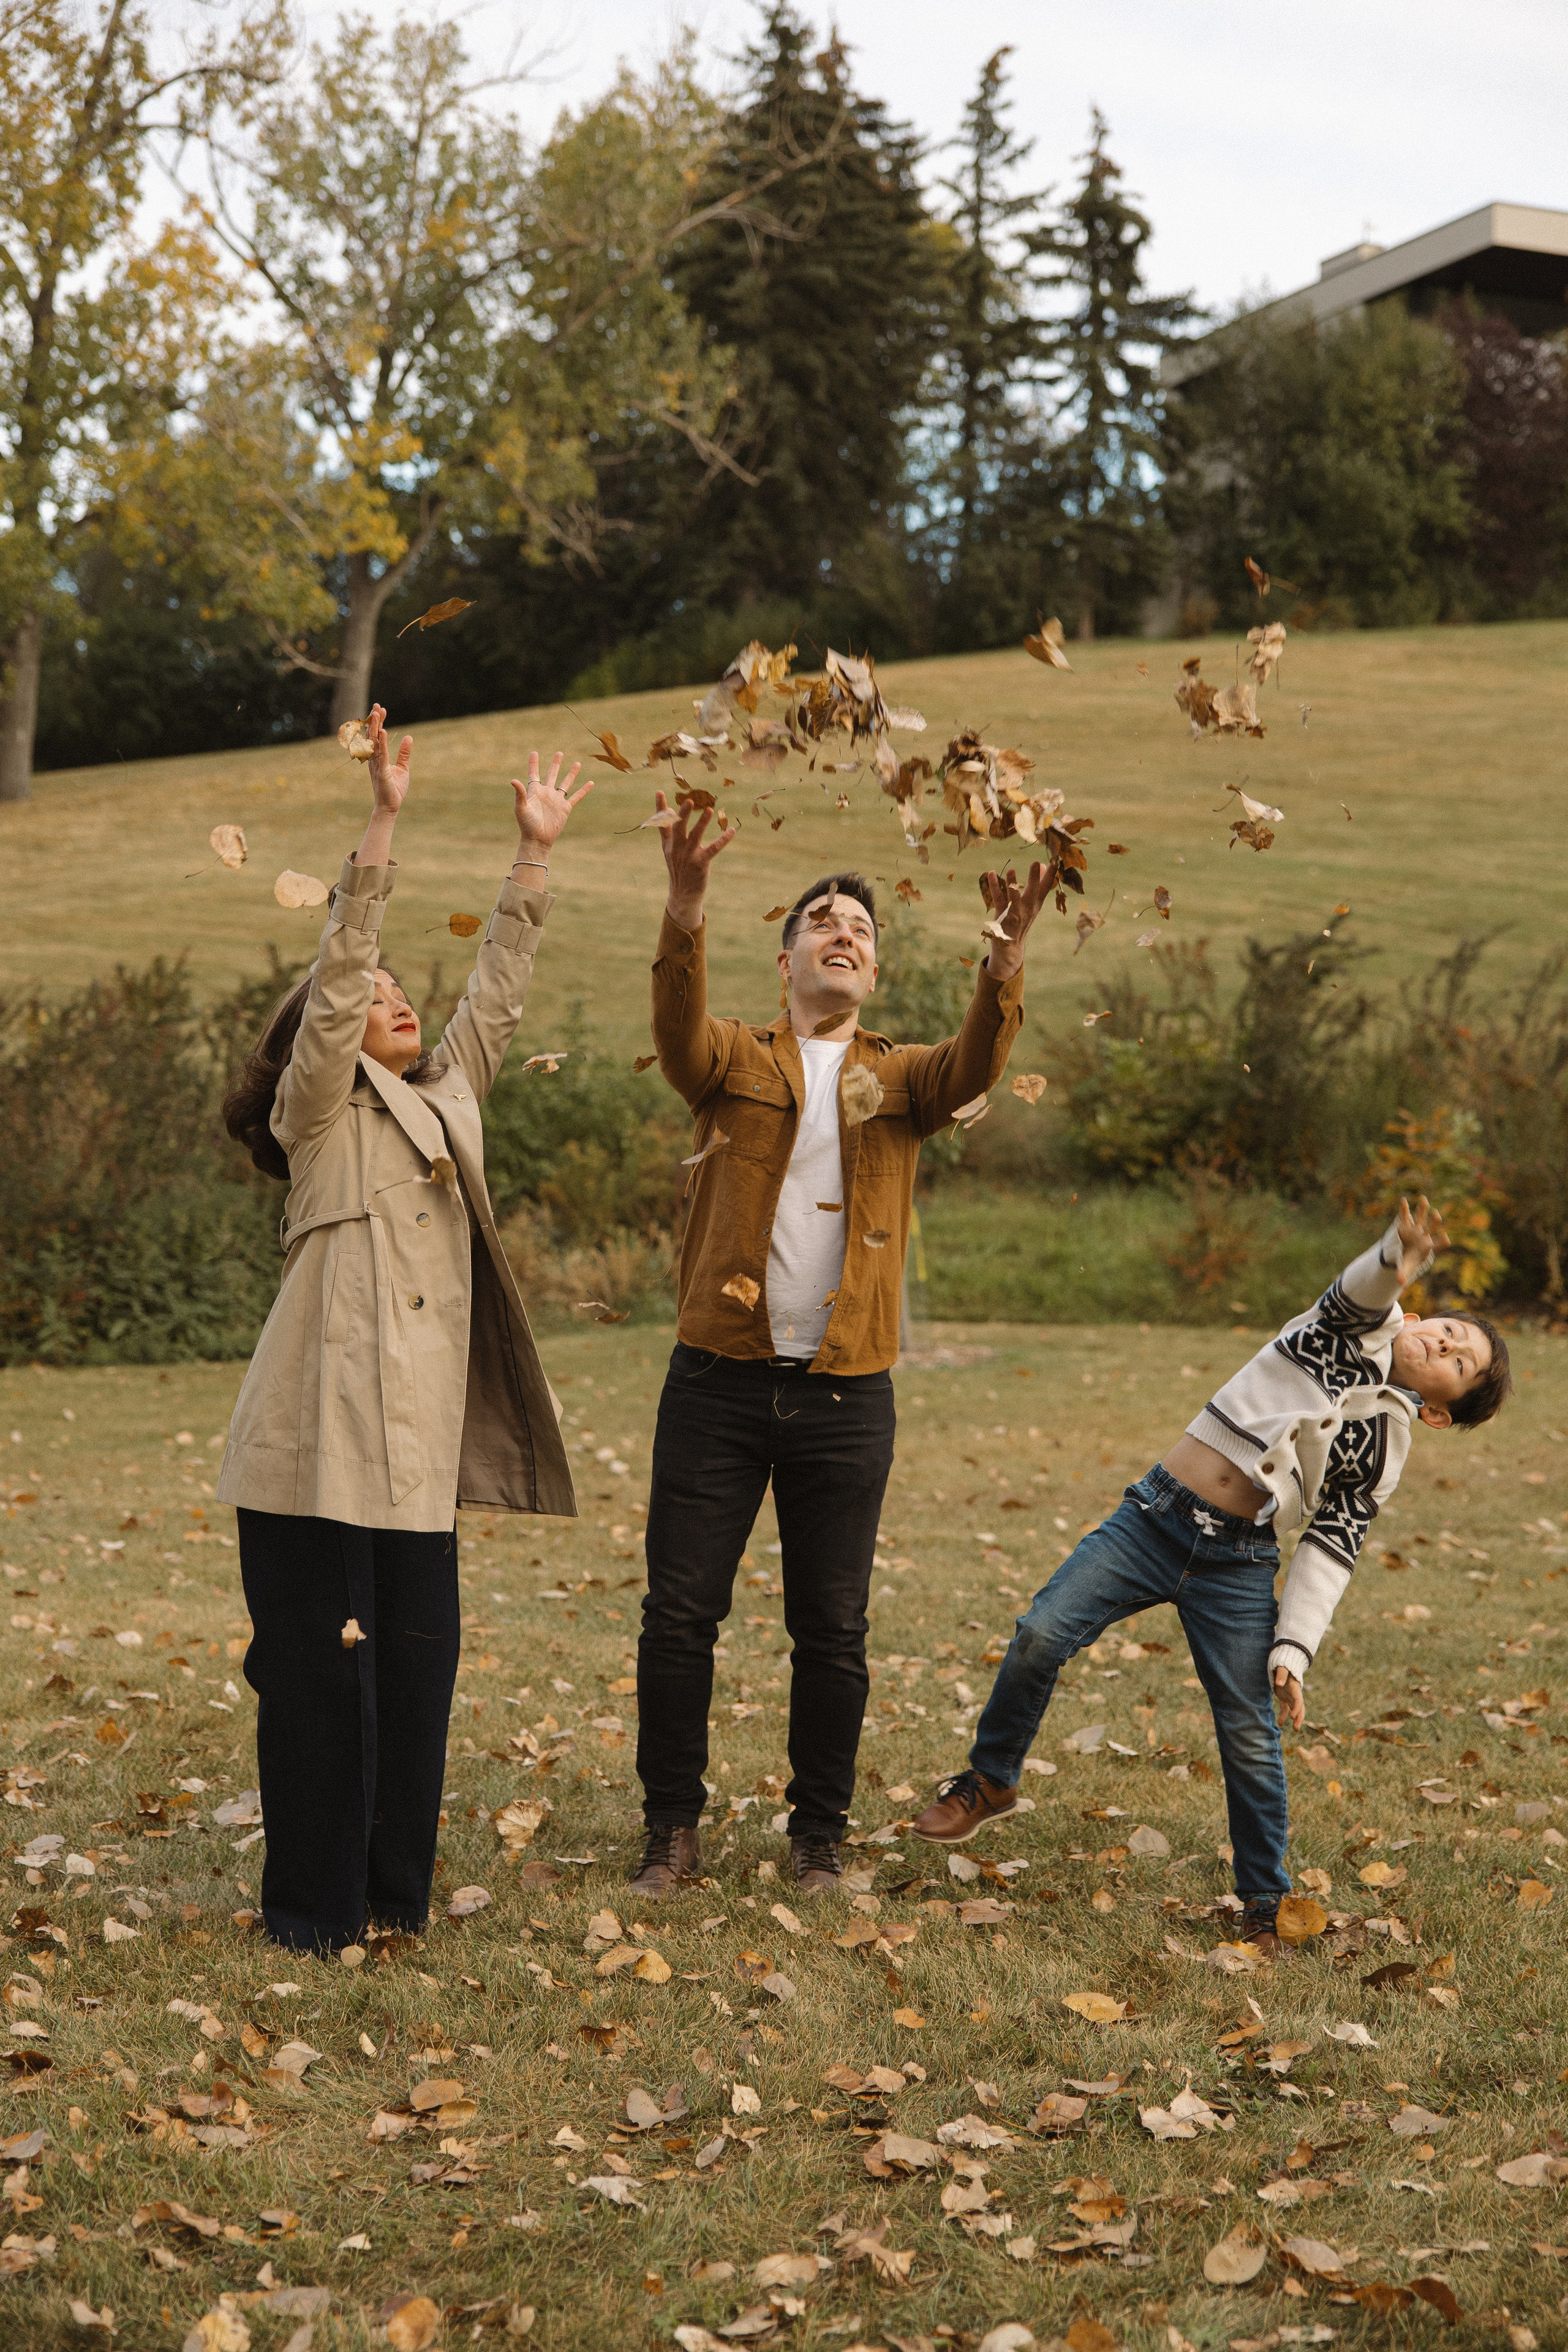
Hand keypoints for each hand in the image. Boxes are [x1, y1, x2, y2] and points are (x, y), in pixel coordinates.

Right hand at [366, 704, 412, 814]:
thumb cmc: (394, 788)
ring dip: (376, 727)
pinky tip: (383, 732)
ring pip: (374, 742)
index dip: (379, 722)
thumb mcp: (403, 767)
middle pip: (373, 735)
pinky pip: (381, 755)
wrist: (390, 806)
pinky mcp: (381, 771)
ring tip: (377, 713)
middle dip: (375, 720)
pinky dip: (381, 743)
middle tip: (377, 706)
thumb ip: (404, 753)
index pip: (377, 736)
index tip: (381, 709)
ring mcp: (376, 764)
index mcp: (378, 757)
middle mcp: (374, 758)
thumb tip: (409, 737)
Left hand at [513, 751, 593, 860]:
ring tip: (577, 763)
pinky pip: (576, 797)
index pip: (534, 774)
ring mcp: (556, 800)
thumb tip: (513, 780)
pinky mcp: (565, 809)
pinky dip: (583, 790)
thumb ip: (519, 793)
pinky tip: (591, 783)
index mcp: (535, 792)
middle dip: (556, 764)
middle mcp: (546, 794)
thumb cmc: (527, 824)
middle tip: (559, 753)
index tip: (534, 752)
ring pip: (566, 784)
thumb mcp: (521, 807)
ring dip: (571, 774)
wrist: (538, 839)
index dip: (534, 763)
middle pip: (552, 775)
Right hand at [658, 789, 737, 927]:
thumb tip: (670, 808)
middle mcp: (677, 849)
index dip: (660, 808)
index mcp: (669, 844)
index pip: (662, 824)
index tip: (660, 792)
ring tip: (709, 810)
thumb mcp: (670, 849)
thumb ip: (669, 830)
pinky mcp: (700, 864)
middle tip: (689, 800)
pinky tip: (731, 831)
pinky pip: (713, 849)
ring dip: (702, 823)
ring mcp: (688, 857)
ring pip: (696, 836)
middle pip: (678, 828)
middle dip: (683, 814)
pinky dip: (722, 840)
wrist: (683, 894)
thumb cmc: (678, 868)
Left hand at [979, 862, 1050, 978]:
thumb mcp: (1032, 903)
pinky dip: (994, 886)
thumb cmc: (1022, 920)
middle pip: (1033, 892)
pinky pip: (998, 899)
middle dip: (1034, 878)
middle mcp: (1027, 909)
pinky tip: (992, 873)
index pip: (1046, 888)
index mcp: (1036, 905)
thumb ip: (1038, 884)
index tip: (1055, 861)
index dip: (1050, 875)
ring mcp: (1015, 914)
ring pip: (1014, 898)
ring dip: (1013, 884)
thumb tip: (1043, 865)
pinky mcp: (1002, 917)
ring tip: (1011, 870)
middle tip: (1036, 863)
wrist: (1010, 947)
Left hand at [1272, 1665, 1304, 1729]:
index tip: (1292, 1717)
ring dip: (1295, 1719)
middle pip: (1299, 1708)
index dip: (1297, 1709)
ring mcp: (1290, 1696)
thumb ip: (1280, 1675)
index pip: (1298, 1701)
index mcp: (1295, 1688)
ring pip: (1294, 1710)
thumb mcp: (1282, 1668)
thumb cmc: (1283, 1665)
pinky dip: (1283, 1715)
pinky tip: (1279, 1723)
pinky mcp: (1284, 1697)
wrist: (1283, 1664)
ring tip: (1295, 1729)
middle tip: (1296, 1728)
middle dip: (1299, 1718)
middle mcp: (1295, 1694)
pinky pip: (1285, 1708)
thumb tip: (1278, 1684)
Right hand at [1396, 1193, 1448, 1286]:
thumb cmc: (1410, 1259)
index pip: (1437, 1244)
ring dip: (1422, 1209)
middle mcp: (1423, 1235)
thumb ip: (1404, 1273)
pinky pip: (1404, 1215)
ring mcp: (1415, 1228)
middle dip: (1434, 1222)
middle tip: (1437, 1214)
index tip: (1447, 1239)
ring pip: (1420, 1218)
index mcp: (1427, 1247)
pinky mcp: (1406, 1224)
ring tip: (1423, 1199)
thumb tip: (1399, 1283)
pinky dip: (1403, 1209)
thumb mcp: (1407, 1267)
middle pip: (1431, 1227)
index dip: (1441, 1242)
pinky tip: (1403, 1200)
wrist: (1406, 1251)